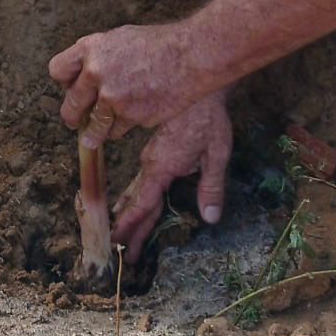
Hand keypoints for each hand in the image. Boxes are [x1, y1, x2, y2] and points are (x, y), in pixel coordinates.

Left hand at [48, 20, 197, 140]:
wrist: (190, 56)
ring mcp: (113, 97)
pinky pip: (118, 130)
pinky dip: (123, 128)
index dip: (64, 82)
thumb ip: (97, 56)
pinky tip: (132, 119)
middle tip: (74, 122)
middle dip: (72, 117)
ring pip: (94, 126)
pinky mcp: (132, 116)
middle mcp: (95, 72)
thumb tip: (81, 76)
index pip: (57, 70)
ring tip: (93, 138)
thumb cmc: (157, 44)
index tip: (70, 88)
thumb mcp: (118, 39)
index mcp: (89, 48)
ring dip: (94, 134)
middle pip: (71, 105)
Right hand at [112, 94, 232, 262]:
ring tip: (121, 233)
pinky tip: (132, 202)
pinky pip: (141, 180)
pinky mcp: (155, 151)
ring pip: (136, 190)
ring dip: (129, 213)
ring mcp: (150, 157)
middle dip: (129, 228)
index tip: (119, 245)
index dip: (132, 226)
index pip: (144, 204)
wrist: (194, 81)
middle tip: (121, 254)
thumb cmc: (207, 117)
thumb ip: (211, 185)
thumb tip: (210, 218)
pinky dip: (134, 197)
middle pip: (136, 202)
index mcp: (163, 167)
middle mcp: (151, 164)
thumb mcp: (216, 152)